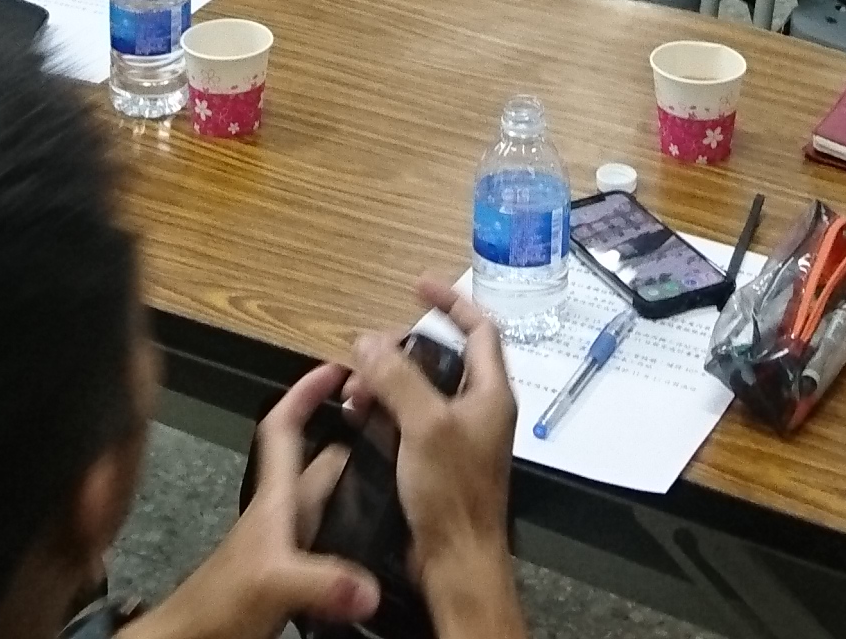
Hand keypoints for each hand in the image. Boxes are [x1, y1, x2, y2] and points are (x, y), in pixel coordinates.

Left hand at [125, 364, 373, 638]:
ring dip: (358, 483)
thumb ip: (318, 581)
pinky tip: (381, 544)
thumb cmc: (218, 606)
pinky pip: (333, 540)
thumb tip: (369, 588)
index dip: (306, 392)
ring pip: (327, 500)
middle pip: (318, 461)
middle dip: (352, 435)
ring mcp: (287, 544)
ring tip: (403, 476)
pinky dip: (357, 533)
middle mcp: (283, 515)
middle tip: (398, 425)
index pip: (285, 428)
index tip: (337, 368)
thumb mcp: (271, 585)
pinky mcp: (293, 573)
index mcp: (276, 500)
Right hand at [354, 281, 519, 627]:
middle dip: (398, 351)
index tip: (417, 286)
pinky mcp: (434, 461)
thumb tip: (368, 341)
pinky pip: (405, 421)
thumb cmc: (453, 494)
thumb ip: (398, 378)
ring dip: (384, 384)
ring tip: (355, 393)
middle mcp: (476, 409)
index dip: (451, 302)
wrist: (455, 559)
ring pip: (416, 391)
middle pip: (439, 359)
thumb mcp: (425, 425)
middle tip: (365, 357)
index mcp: (490, 392)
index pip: (479, 329)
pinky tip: (358, 419)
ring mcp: (454, 436)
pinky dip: (382, 413)